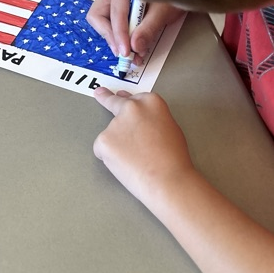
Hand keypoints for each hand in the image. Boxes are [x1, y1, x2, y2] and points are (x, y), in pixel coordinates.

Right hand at [87, 0, 182, 61]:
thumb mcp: (164, 10)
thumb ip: (149, 27)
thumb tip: (135, 46)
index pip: (115, 13)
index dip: (119, 35)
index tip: (126, 51)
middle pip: (98, 16)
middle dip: (110, 36)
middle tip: (124, 52)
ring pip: (102, 21)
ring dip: (116, 39)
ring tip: (132, 53)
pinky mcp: (120, 9)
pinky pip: (114, 24)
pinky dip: (123, 38)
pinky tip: (134, 48)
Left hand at [93, 88, 193, 206]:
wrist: (167, 179)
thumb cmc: (174, 158)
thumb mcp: (169, 127)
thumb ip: (152, 118)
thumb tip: (140, 118)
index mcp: (151, 102)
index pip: (135, 99)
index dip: (131, 105)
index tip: (121, 97)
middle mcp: (131, 108)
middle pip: (115, 103)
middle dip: (106, 98)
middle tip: (99, 93)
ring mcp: (115, 123)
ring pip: (110, 134)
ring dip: (118, 146)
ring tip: (137, 161)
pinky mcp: (103, 140)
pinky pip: (102, 149)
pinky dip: (110, 158)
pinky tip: (126, 165)